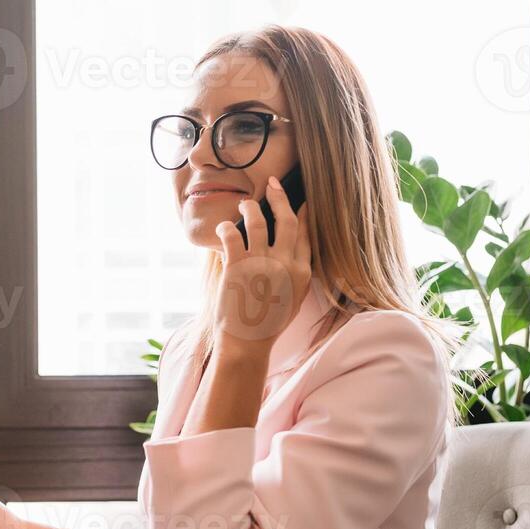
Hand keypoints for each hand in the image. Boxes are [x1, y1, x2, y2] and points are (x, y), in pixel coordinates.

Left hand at [213, 176, 312, 351]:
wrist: (247, 344)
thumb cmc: (266, 325)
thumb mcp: (292, 300)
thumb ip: (294, 274)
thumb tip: (291, 252)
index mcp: (301, 272)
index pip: (306, 233)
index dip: (302, 213)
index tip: (299, 200)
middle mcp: (285, 265)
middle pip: (287, 219)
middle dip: (279, 197)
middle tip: (272, 184)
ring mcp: (261, 264)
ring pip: (258, 220)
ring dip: (250, 207)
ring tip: (245, 204)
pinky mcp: (238, 266)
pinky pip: (232, 234)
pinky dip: (226, 227)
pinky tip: (224, 227)